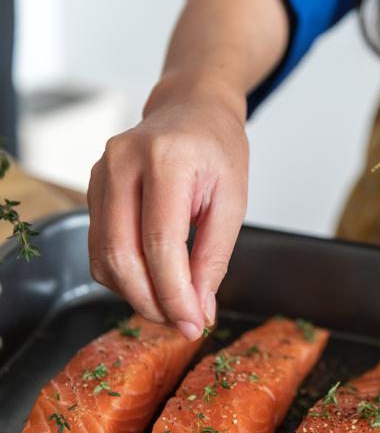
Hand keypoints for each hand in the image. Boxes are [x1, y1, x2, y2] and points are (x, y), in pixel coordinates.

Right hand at [87, 84, 248, 339]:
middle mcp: (122, 162)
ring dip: (135, 293)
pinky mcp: (92, 188)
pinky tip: (151, 281)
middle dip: (150, 300)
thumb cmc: (216, 148)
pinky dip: (123, 275)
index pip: (160, 242)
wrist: (191, 109)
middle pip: (121, 254)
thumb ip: (213, 257)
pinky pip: (98, 247)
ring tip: (170, 305)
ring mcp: (100, 174)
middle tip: (180, 323)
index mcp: (166, 159)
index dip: (174, 293)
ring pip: (103, 256)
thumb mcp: (233, 200)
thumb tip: (198, 309)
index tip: (193, 323)